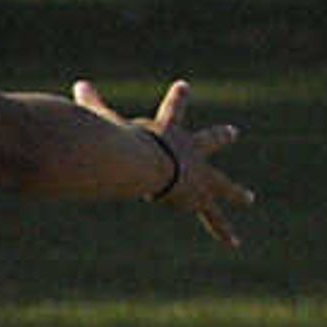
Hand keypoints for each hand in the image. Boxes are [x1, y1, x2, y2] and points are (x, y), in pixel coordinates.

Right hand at [79, 77, 251, 248]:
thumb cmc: (125, 142)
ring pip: (222, 185)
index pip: (174, 110)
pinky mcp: (199, 198)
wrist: (146, 164)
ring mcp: (198, 175)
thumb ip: (94, 105)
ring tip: (248, 199)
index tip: (184, 86)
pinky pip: (214, 218)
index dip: (178, 97)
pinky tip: (234, 241)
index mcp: (170, 131)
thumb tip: (78, 84)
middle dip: (220, 137)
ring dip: (236, 193)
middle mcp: (191, 152)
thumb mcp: (110, 123)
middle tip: (234, 132)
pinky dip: (223, 230)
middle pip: (210, 141)